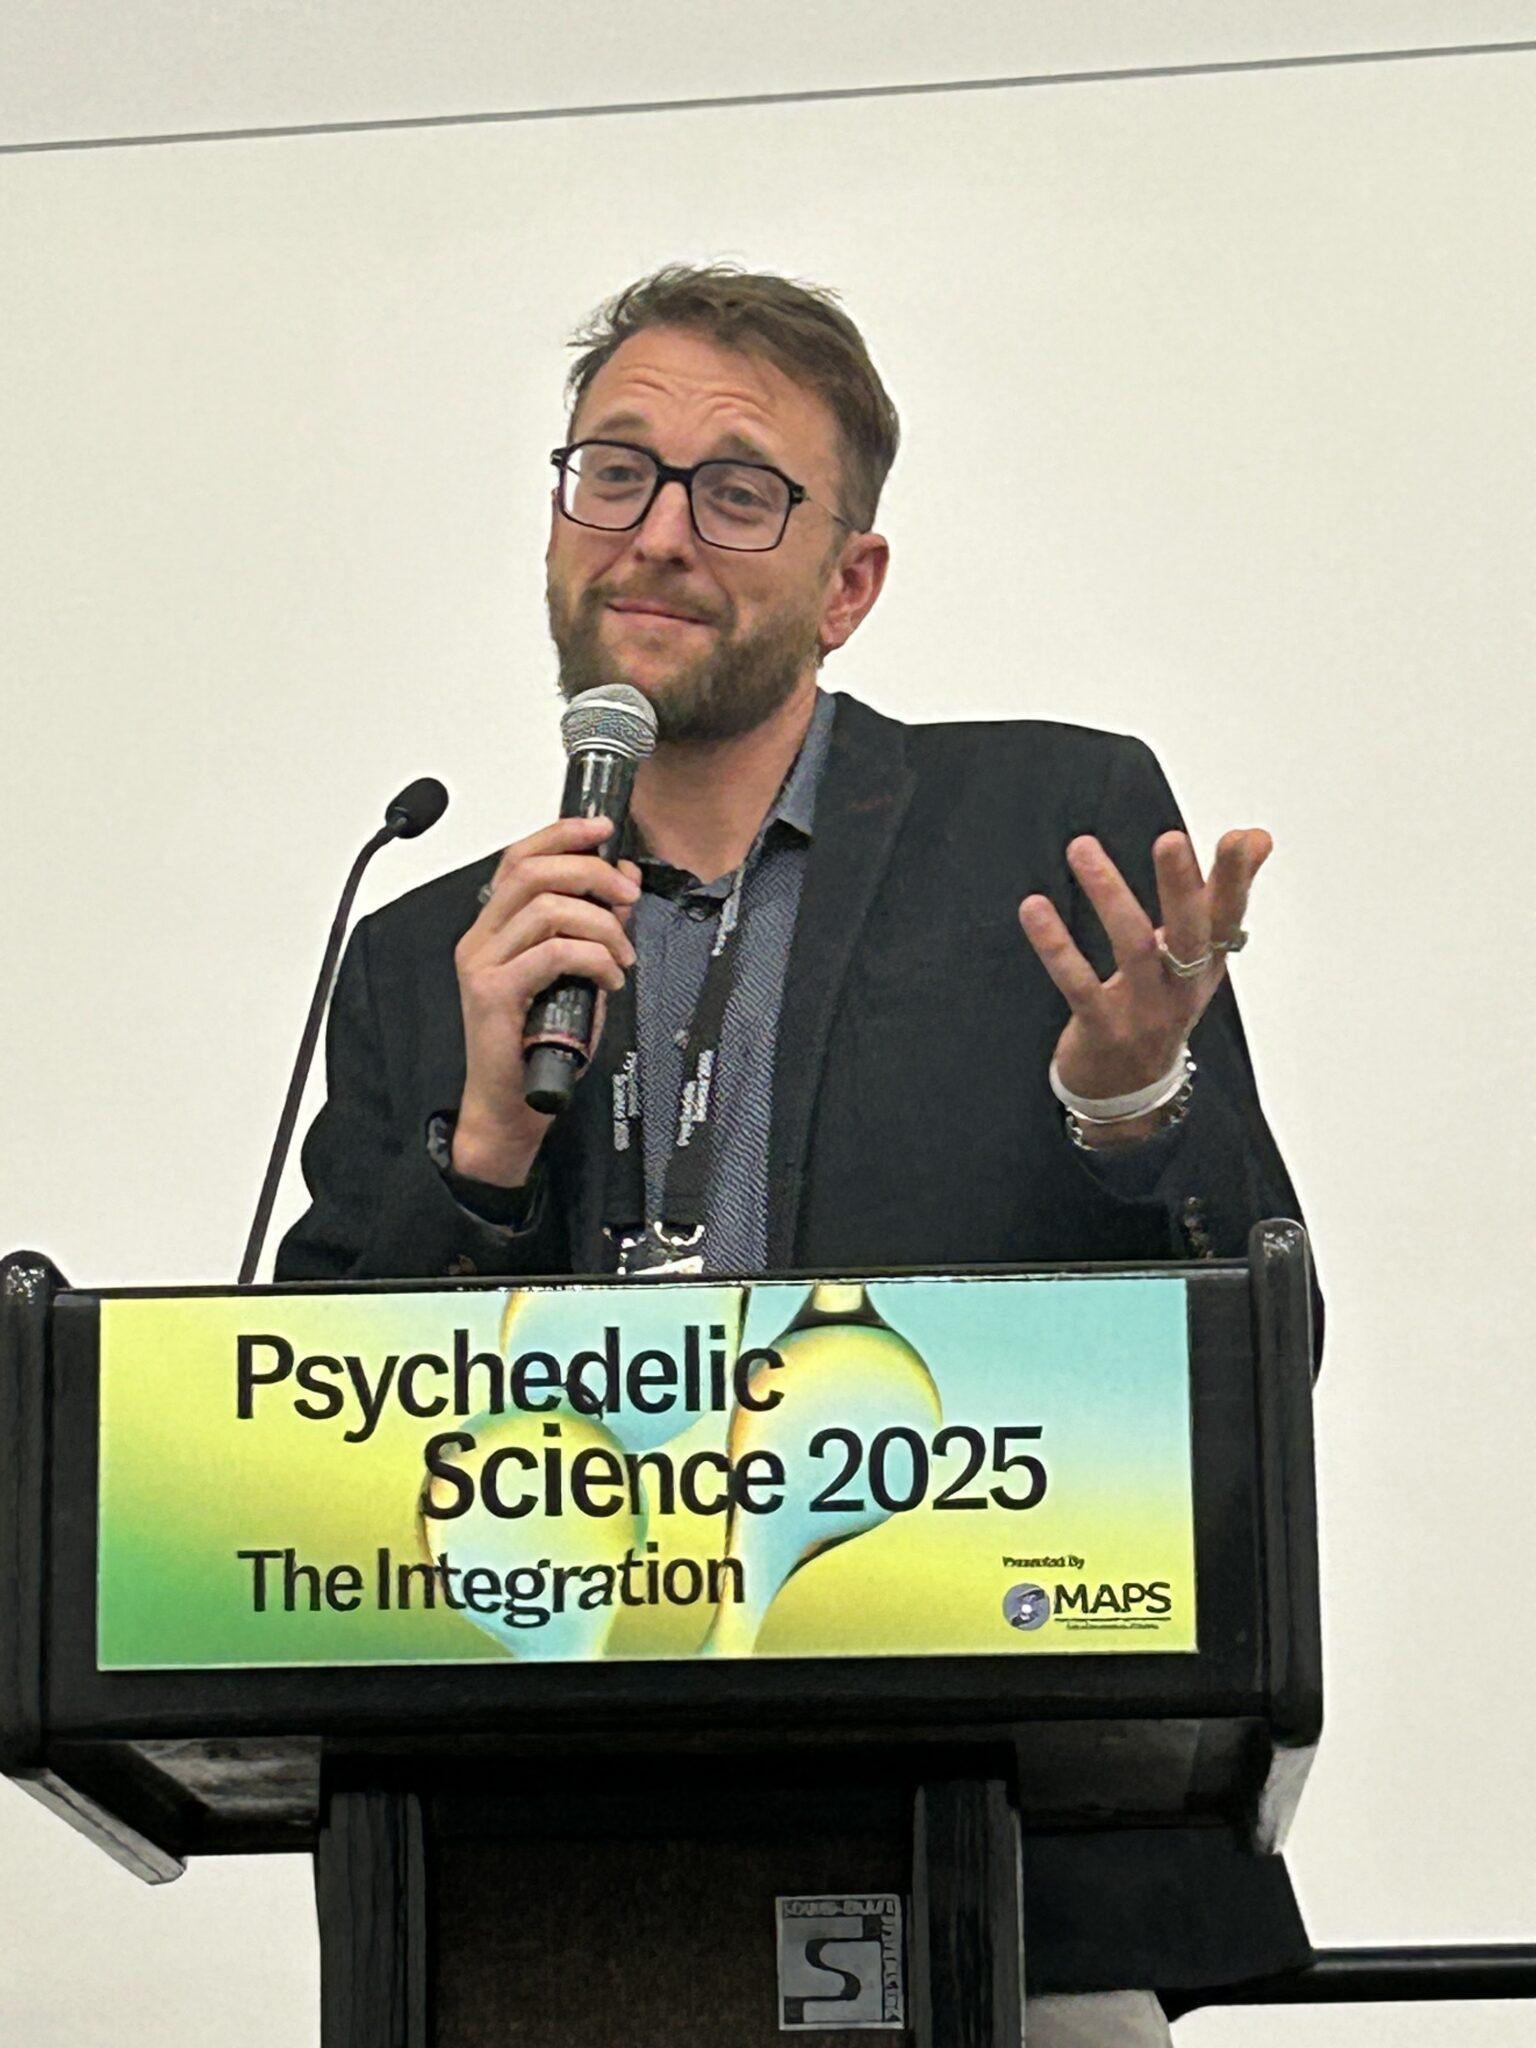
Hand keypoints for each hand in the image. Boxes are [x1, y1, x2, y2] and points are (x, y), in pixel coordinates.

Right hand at [452, 815, 640, 1185]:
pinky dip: (594, 959)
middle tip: (628, 897)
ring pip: (547, 908)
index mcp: (494, 929)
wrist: (510, 1105)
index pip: (520, 858)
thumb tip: (623, 881)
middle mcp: (481, 940)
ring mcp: (483, 965)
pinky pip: (554, 953)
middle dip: (592, 874)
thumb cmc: (538, 1044)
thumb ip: (594, 927)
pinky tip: (609, 979)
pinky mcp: (494, 993)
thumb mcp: (578, 974)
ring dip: (601, 926)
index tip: (603, 829)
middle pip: (533, 871)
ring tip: (622, 957)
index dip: (562, 834)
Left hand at [1019, 827, 1271, 1104]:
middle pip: (1190, 933)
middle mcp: (1182, 987)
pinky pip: (1079, 983)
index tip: (1241, 838)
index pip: (1227, 916)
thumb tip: (1258, 836)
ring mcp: (1144, 1010)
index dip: (1236, 879)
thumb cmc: (1164, 1003)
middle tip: (1171, 839)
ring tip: (1083, 848)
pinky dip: (1056, 946)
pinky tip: (1034, 908)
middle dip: (1182, 886)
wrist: (1130, 1089)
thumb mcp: (1199, 955)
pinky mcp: (1102, 1026)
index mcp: (1208, 963)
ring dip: (1109, 895)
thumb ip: (1220, 894)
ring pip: (1132, 948)